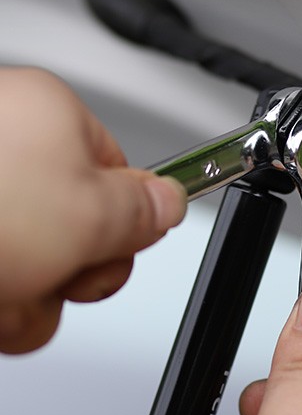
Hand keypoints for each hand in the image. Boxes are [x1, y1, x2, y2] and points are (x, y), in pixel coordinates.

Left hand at [0, 66, 185, 352]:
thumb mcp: (90, 214)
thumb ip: (146, 210)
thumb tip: (171, 201)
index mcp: (50, 115)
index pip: (121, 175)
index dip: (124, 225)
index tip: (115, 249)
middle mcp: (6, 143)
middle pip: (77, 223)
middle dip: (72, 270)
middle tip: (55, 274)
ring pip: (34, 261)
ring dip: (30, 298)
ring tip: (5, 292)